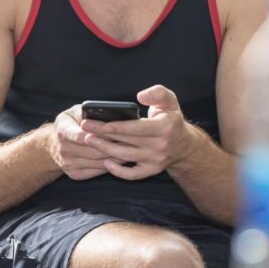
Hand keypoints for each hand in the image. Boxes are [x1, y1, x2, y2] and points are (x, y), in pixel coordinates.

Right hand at [48, 105, 123, 180]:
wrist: (54, 144)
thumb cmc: (71, 123)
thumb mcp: (74, 112)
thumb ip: (87, 111)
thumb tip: (108, 112)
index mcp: (62, 131)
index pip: (81, 136)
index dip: (100, 135)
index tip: (116, 132)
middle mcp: (63, 149)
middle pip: (93, 151)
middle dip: (112, 146)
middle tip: (131, 142)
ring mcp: (68, 164)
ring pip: (97, 162)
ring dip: (115, 157)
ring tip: (130, 150)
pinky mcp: (74, 174)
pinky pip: (96, 171)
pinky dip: (110, 166)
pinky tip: (120, 159)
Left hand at [79, 85, 196, 180]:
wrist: (184, 145)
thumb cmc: (171, 118)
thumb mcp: (169, 100)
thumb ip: (157, 93)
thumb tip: (139, 96)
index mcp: (164, 127)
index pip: (135, 127)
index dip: (115, 126)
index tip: (96, 122)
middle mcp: (160, 145)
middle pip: (126, 141)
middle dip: (102, 134)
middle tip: (84, 128)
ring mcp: (155, 160)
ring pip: (125, 157)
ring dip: (105, 150)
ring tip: (89, 141)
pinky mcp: (151, 170)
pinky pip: (132, 175)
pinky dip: (118, 171)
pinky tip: (105, 163)